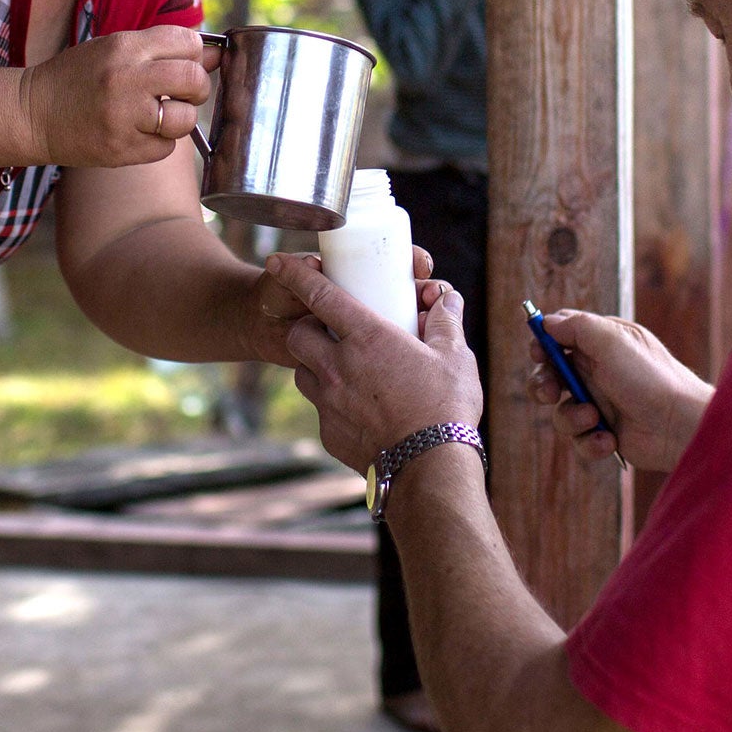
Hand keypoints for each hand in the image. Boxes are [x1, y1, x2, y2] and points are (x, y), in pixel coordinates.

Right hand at [17, 25, 213, 166]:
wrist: (32, 113)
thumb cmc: (78, 77)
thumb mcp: (113, 49)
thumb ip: (162, 49)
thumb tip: (217, 54)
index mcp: (124, 47)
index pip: (189, 42)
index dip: (194, 54)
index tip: (184, 64)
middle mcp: (126, 79)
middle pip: (194, 78)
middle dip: (196, 87)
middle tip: (180, 93)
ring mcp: (124, 117)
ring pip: (186, 119)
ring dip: (180, 119)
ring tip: (157, 115)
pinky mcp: (122, 150)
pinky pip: (167, 148)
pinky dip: (160, 143)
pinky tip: (138, 133)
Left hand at [267, 252, 479, 473]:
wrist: (430, 470)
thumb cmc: (445, 409)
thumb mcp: (455, 356)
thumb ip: (446, 321)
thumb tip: (446, 298)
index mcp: (367, 338)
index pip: (319, 295)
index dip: (294, 274)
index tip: (276, 261)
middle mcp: (339, 367)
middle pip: (298, 335)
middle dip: (306, 326)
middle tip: (329, 329)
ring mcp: (329, 403)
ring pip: (303, 373)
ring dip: (316, 364)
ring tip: (343, 368)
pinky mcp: (328, 434)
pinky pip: (321, 409)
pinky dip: (333, 402)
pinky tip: (359, 408)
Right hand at [526, 310, 713, 473]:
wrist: (681, 425)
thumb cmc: (650, 378)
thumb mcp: (612, 341)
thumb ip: (577, 326)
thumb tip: (547, 322)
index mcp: (602, 342)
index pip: (561, 336)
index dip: (543, 344)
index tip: (538, 353)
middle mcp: (598, 371)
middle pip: (551, 375)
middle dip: (542, 384)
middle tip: (549, 392)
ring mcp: (601, 403)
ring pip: (561, 411)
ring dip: (572, 417)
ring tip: (594, 418)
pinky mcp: (605, 432)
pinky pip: (579, 439)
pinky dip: (590, 441)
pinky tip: (609, 439)